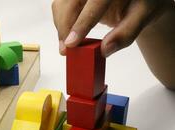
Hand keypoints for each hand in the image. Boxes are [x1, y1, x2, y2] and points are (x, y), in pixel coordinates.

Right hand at [52, 0, 172, 56]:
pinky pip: (61, 7)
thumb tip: (105, 49)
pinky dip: (62, 23)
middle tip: (66, 50)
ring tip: (68, 45)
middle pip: (70, 3)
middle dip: (65, 28)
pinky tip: (70, 35)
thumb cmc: (142, 3)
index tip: (72, 44)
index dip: (81, 24)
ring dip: (61, 26)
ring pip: (61, 5)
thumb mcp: (143, 17)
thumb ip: (126, 33)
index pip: (94, 3)